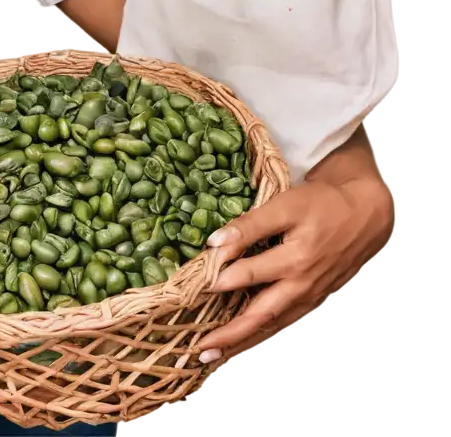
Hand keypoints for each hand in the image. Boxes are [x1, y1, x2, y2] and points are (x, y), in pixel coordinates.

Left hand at [196, 175, 392, 361]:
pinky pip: (282, 319)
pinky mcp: (312, 296)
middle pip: (260, 316)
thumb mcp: (285, 206)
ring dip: (243, 339)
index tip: (193, 288)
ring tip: (214, 353)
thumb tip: (215, 242)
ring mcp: (308, 295)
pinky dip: (260, 329)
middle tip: (199, 350)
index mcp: (295, 262)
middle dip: (229, 335)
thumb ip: (250, 225)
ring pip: (271, 323)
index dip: (219, 281)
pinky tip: (243, 334)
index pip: (248, 275)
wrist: (363, 212)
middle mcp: (302, 286)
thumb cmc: (321, 204)